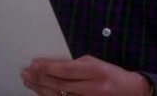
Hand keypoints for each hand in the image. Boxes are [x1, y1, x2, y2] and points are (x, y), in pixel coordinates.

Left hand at [21, 55, 151, 95]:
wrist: (130, 92)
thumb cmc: (111, 74)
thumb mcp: (97, 63)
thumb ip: (77, 65)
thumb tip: (53, 66)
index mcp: (96, 71)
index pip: (67, 70)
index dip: (49, 68)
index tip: (34, 63)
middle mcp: (92, 88)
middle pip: (60, 85)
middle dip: (40, 79)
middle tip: (26, 73)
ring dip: (40, 89)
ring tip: (28, 81)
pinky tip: (40, 93)